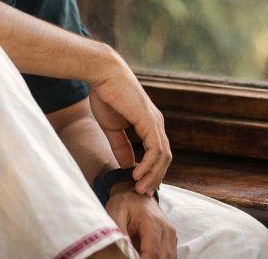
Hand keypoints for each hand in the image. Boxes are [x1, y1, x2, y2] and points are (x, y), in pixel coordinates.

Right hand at [87, 46, 171, 194]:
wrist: (103, 74)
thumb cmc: (106, 95)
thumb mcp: (113, 128)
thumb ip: (121, 146)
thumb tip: (127, 165)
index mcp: (149, 124)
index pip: (158, 154)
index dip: (151, 172)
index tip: (140, 187)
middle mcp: (156, 123)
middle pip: (165, 158)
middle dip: (155, 178)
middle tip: (143, 194)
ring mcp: (155, 122)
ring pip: (163, 156)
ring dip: (153, 175)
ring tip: (140, 189)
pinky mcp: (149, 120)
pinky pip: (155, 149)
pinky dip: (148, 164)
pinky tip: (136, 174)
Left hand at [105, 184, 175, 258]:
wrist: (134, 194)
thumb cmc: (124, 204)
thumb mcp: (115, 214)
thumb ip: (118, 234)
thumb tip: (123, 251)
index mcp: (152, 222)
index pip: (152, 253)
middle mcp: (166, 229)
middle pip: (162, 258)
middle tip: (132, 257)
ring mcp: (171, 235)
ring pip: (167, 258)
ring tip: (138, 255)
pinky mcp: (171, 240)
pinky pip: (168, 256)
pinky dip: (157, 258)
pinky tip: (144, 254)